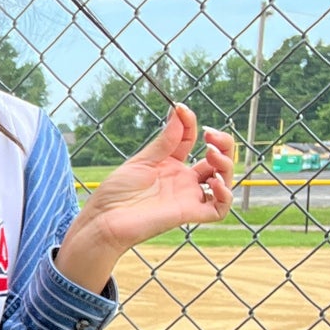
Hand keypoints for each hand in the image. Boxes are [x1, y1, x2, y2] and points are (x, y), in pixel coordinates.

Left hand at [56, 104, 235, 293]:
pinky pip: (219, 209)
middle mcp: (183, 181)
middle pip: (216, 161)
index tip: (181, 110)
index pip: (191, 141)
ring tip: (212, 154)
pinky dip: (224, 194)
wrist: (104, 220)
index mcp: (169, 166)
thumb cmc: (117, 192)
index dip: (190, 124)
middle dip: (223, 144)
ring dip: (226, 165)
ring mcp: (188, 197)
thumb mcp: (142, 161)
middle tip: (210, 135)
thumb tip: (179, 111)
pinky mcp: (189, 214)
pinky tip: (214, 181)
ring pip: (223, 182)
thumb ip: (165, 141)